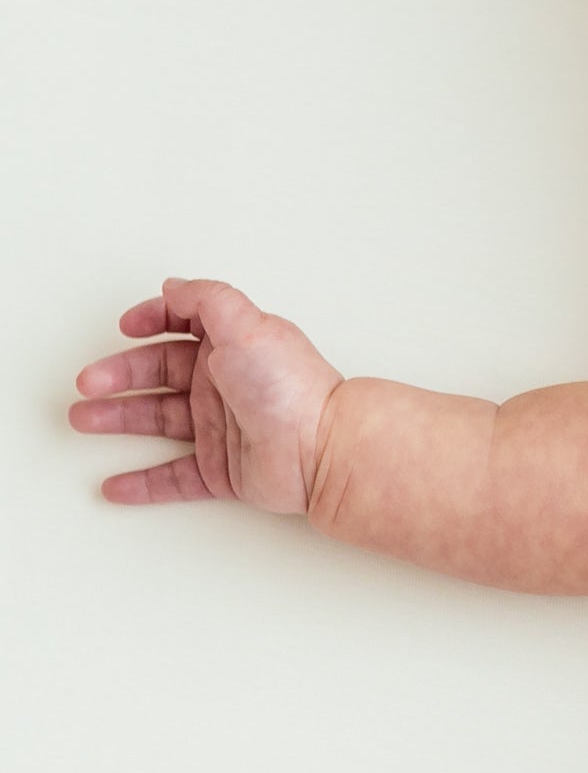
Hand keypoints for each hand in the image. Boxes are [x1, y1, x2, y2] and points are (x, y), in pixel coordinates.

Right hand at [69, 279, 341, 512]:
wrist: (322, 449)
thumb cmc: (288, 387)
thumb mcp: (246, 324)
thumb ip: (207, 300)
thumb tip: (174, 286)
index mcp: (233, 347)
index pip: (185, 326)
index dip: (154, 320)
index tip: (127, 327)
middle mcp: (226, 384)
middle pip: (159, 374)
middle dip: (118, 376)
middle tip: (86, 385)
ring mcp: (222, 428)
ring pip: (158, 420)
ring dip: (118, 419)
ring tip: (81, 420)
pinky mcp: (224, 471)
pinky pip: (174, 478)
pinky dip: (143, 482)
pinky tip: (113, 485)